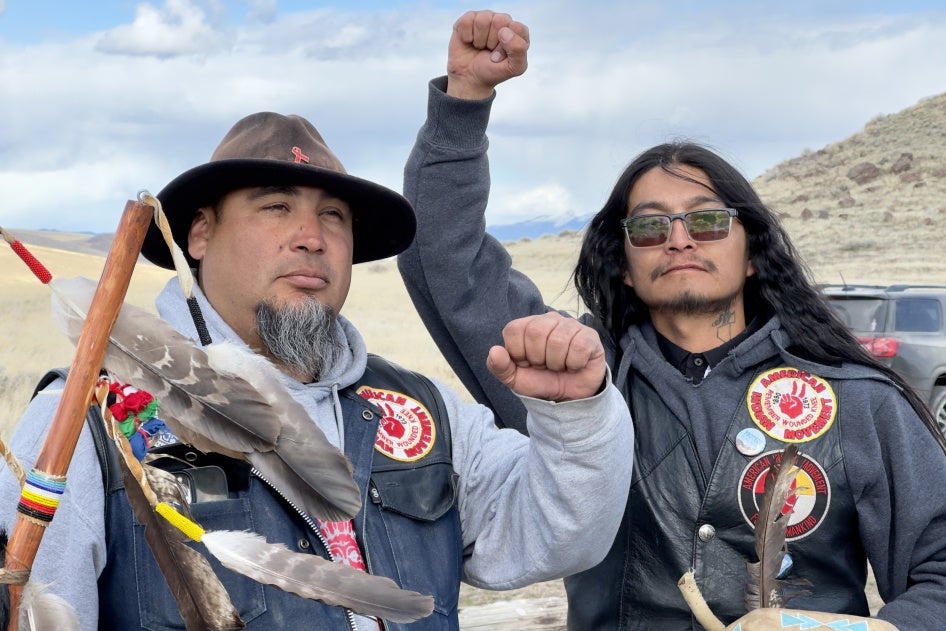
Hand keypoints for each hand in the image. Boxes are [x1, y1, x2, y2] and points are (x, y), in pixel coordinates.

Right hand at [446, 10, 529, 99]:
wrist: (470, 78)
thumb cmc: (493, 71)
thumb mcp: (514, 68)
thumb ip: (519, 50)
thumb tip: (504, 31)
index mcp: (518, 31)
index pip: (517, 28)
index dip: (508, 45)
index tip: (501, 57)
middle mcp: (503, 21)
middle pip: (499, 20)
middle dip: (492, 42)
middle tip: (489, 52)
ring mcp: (485, 18)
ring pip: (482, 20)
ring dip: (479, 40)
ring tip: (480, 47)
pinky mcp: (468, 19)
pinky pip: (467, 22)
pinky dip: (467, 36)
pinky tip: (469, 42)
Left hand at [487, 312, 606, 401]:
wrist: (569, 397)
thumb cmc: (541, 381)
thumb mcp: (515, 379)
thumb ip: (499, 367)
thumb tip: (494, 351)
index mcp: (527, 325)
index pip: (514, 329)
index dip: (518, 353)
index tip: (527, 363)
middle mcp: (549, 319)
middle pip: (536, 332)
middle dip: (538, 358)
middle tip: (545, 366)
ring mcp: (571, 325)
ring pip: (558, 340)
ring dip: (556, 363)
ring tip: (560, 366)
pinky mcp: (590, 337)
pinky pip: (579, 347)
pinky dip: (574, 364)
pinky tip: (574, 365)